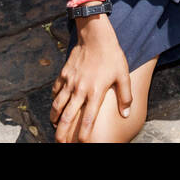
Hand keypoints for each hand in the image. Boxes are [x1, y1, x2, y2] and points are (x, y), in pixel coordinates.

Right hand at [50, 17, 132, 142]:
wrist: (95, 36)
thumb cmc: (111, 55)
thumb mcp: (123, 75)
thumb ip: (125, 96)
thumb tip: (126, 114)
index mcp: (95, 93)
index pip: (87, 120)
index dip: (83, 135)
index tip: (82, 143)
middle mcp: (80, 90)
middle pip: (66, 118)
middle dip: (61, 133)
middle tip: (60, 143)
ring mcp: (69, 82)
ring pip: (57, 106)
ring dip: (54, 119)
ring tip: (55, 127)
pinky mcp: (63, 74)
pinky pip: (55, 92)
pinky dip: (54, 101)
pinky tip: (56, 105)